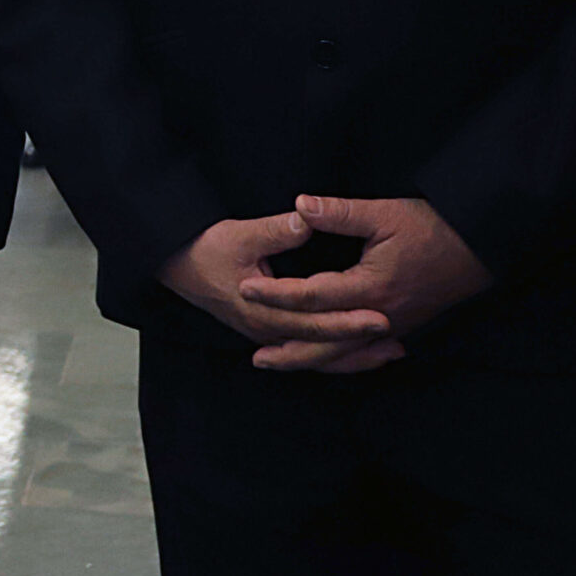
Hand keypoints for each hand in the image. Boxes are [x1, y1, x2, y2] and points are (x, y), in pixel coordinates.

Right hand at [158, 212, 396, 373]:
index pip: (314, 322)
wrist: (177, 265)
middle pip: (321, 346)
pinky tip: (358, 353)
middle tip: (397, 340)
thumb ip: (278, 229)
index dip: (348, 321)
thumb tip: (309, 218)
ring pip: (316, 356)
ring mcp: (266, 336)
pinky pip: (307, 352)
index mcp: (262, 311)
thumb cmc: (206, 249)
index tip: (380, 317)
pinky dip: (334, 356)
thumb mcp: (240, 234)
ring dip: (353, 357)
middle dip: (360, 345)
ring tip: (389, 353)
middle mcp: (266, 331)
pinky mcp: (268, 333)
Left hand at [237, 196, 492, 371]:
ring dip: (314, 362)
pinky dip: (343, 360)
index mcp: (371, 287)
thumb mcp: (386, 213)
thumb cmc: (435, 227)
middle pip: (327, 343)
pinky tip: (328, 361)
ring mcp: (397, 326)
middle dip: (290, 351)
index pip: (312, 296)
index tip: (244, 289)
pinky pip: (367, 352)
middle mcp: (381, 315)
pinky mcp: (407, 327)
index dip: (275, 293)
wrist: (484, 247)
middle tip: (256, 358)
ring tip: (283, 364)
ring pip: (348, 354)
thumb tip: (300, 206)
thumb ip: (341, 213)